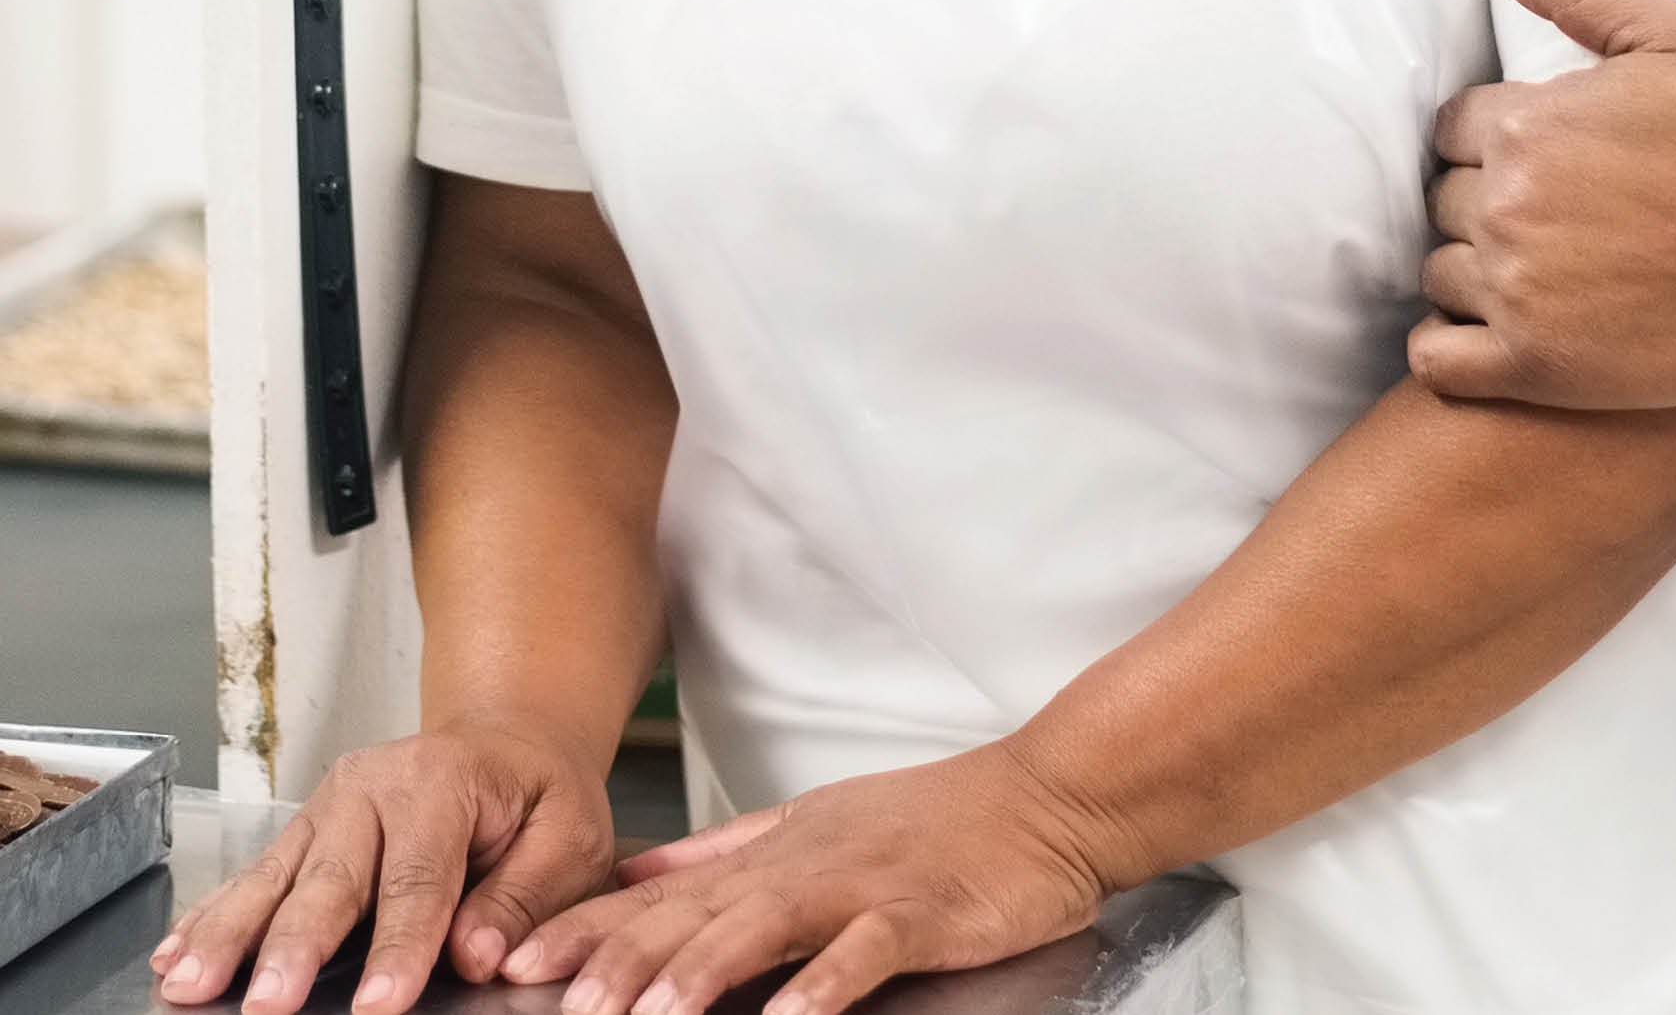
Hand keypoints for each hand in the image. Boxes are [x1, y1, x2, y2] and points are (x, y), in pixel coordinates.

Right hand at [154, 719, 613, 1011]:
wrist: (506, 739)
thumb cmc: (537, 797)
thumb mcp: (570, 832)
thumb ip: (526, 893)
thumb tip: (475, 954)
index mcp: (448, 781)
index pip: (422, 877)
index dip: (400, 947)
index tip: (379, 1007)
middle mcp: (378, 787)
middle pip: (334, 879)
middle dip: (295, 947)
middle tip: (267, 1005)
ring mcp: (331, 807)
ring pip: (277, 878)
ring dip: (230, 935)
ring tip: (190, 984)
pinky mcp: (304, 832)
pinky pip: (255, 877)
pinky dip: (213, 917)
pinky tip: (176, 956)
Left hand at [500, 744, 1110, 1014]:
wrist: (1044, 795)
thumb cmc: (930, 821)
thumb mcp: (810, 825)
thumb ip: (719, 852)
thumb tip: (633, 871)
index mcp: (773, 853)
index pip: (665, 894)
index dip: (589, 927)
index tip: (517, 958)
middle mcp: (804, 865)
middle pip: (698, 914)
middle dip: (620, 959)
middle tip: (551, 998)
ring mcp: (862, 886)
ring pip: (765, 926)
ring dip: (701, 971)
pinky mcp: (919, 910)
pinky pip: (865, 950)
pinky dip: (827, 981)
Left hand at [1408, 0, 1675, 408]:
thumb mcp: (1675, 35)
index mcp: (1526, 124)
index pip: (1452, 127)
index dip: (1487, 137)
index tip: (1530, 154)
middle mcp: (1506, 205)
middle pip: (1442, 198)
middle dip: (1481, 198)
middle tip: (1541, 213)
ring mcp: (1516, 290)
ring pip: (1440, 273)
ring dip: (1471, 268)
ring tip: (1528, 270)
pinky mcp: (1536, 367)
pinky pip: (1438, 359)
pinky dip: (1446, 348)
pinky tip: (1487, 333)